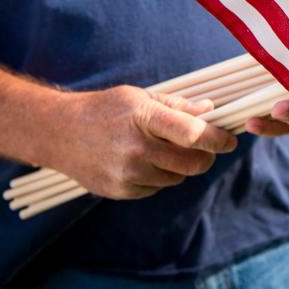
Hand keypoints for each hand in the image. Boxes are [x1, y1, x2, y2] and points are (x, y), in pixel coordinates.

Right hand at [45, 86, 237, 199]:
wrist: (58, 133)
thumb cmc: (104, 110)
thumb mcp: (139, 97)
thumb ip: (176, 106)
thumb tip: (209, 111)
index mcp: (143, 117)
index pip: (192, 133)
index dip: (217, 138)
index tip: (230, 139)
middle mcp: (136, 148)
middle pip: (191, 162)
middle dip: (206, 157)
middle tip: (208, 148)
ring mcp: (127, 173)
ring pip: (177, 177)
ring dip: (182, 166)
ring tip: (168, 150)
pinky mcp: (120, 191)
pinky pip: (157, 188)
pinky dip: (161, 177)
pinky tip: (146, 161)